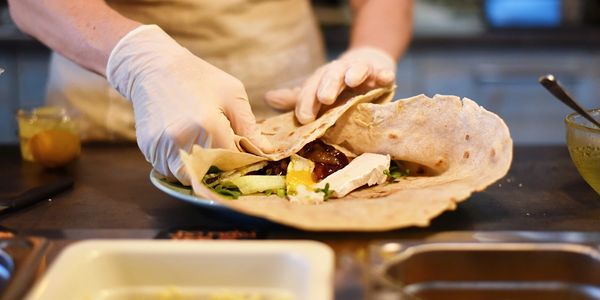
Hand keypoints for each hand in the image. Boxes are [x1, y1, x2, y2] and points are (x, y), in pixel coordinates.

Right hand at [107, 25, 271, 184]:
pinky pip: (169, 170)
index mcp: (208, 125)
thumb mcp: (232, 94)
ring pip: (188, 177)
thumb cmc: (199, 77)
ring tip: (204, 148)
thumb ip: (250, 127)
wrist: (153, 66)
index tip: (244, 156)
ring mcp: (162, 146)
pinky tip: (187, 145)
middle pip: (210, 174)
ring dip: (200, 171)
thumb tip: (267, 152)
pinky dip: (182, 165)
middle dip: (220, 169)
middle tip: (226, 156)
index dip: (241, 162)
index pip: (232, 161)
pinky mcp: (149, 148)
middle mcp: (183, 140)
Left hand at [265, 47, 395, 123]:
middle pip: (332, 74)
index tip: (304, 118)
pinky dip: (384, 74)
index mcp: (323, 78)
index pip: (311, 87)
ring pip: (357, 68)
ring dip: (354, 72)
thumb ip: (296, 99)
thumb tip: (268, 98)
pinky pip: (384, 72)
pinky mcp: (382, 73)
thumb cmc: (338, 86)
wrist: (367, 65)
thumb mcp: (317, 93)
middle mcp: (340, 72)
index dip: (306, 101)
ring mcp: (362, 71)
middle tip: (324, 98)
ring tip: (352, 80)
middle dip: (327, 85)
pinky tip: (385, 78)